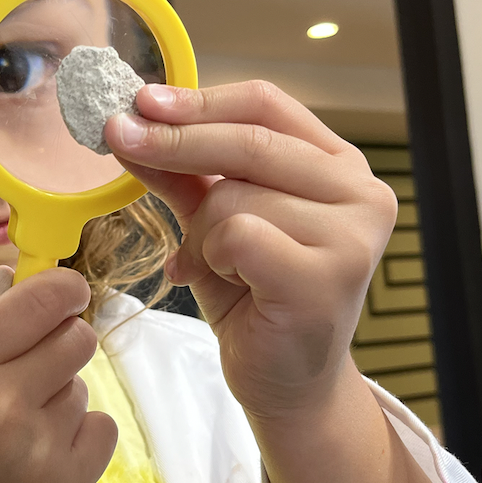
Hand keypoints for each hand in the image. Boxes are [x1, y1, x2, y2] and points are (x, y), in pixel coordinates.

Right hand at [0, 265, 116, 482]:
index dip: (62, 289)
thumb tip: (12, 277)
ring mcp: (40, 452)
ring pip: (82, 384)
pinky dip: (75, 432)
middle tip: (25, 366)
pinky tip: (36, 450)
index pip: (42, 300)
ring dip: (56, 393)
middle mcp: (2, 407)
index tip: (58, 297)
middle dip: (57, 340)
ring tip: (11, 426)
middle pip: (77, 336)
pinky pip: (101, 428)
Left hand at [106, 81, 397, 420]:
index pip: (267, 105)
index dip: (200, 99)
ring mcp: (352, 235)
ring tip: (215, 266)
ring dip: (202, 233)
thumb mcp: (214, 223)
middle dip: (174, 140)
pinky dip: (212, 258)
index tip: (143, 99)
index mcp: (339, 165)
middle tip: (121, 135)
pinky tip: (226, 282)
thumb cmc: (255, 299)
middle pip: (249, 139)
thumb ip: (185, 174)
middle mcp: (360, 192)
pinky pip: (238, 235)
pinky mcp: (330, 276)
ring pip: (235, 195)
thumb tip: (131, 124)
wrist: (286, 383)